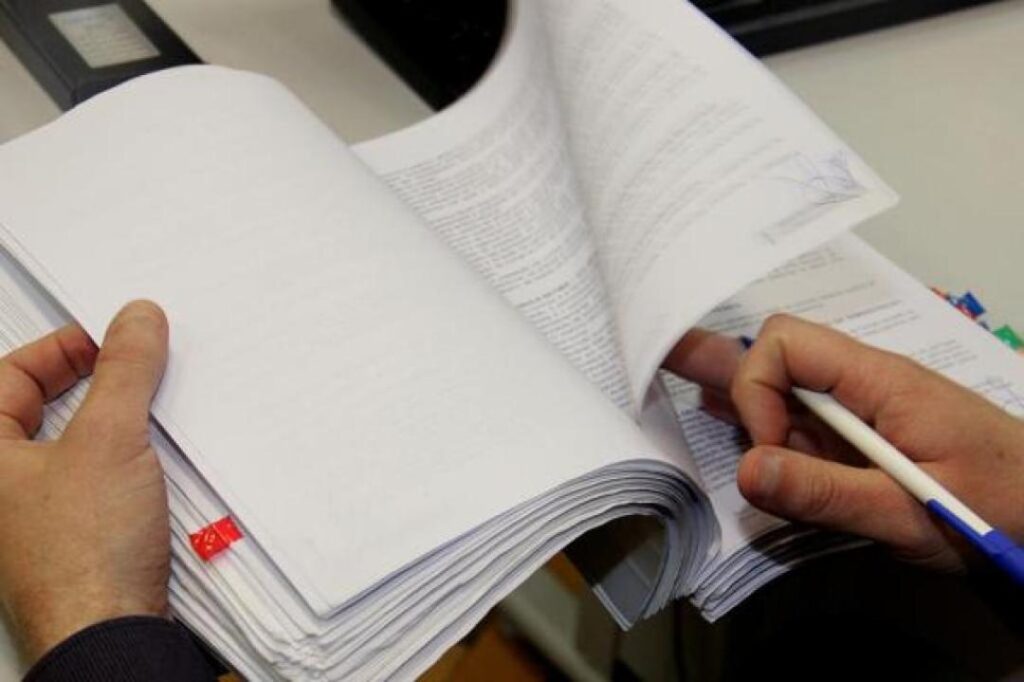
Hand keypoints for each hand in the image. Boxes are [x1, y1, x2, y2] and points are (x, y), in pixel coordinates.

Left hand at [0, 301, 169, 663]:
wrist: (109, 635)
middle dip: (96, 383)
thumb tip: (135, 323)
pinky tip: (158, 464)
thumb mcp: (108, 439)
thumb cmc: (82, 559)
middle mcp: (2, 488)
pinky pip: (99, 479)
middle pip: (43, 408)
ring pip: (76, 444)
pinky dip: (128, 462)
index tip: (112, 337)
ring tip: (152, 413)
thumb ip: (124, 371)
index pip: (10, 375)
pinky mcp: (75, 537)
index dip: (64, 346)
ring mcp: (35, 516)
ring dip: (118, 423)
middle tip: (134, 367)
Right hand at [665, 314, 1023, 571]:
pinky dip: (765, 427)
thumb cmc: (1001, 509)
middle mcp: (864, 384)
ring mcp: (864, 411)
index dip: (757, 390)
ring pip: (785, 387)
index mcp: (880, 380)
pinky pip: (804, 421)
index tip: (766, 450)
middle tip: (657, 348)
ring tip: (672, 375)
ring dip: (740, 398)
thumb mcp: (910, 513)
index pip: (787, 344)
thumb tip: (745, 471)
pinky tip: (731, 424)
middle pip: (778, 353)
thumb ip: (826, 492)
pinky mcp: (867, 439)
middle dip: (721, 363)